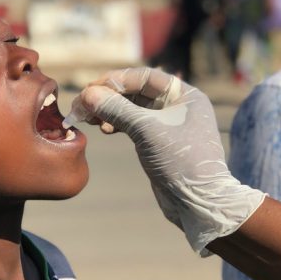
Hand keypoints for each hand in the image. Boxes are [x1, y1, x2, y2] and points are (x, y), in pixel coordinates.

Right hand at [71, 67, 265, 254]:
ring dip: (109, 111)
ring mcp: (167, 124)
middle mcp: (176, 106)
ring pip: (131, 109)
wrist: (197, 202)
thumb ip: (117, 109)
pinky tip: (103, 129)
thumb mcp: (146, 130)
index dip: (116, 80)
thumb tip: (88, 94)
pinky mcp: (157, 142)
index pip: (144, 77)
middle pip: (135, 92)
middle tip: (83, 104)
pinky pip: (132, 125)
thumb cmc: (180, 161)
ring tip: (89, 118)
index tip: (92, 89)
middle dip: (108, 97)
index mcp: (184, 95)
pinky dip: (115, 124)